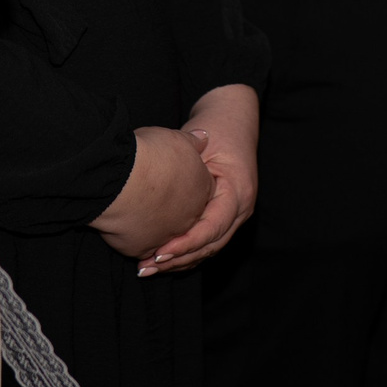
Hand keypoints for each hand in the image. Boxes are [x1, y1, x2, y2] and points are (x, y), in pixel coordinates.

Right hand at [91, 125, 215, 258]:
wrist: (123, 179)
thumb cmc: (151, 155)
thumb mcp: (177, 138)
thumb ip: (192, 142)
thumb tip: (203, 138)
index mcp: (202, 190)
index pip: (199, 189)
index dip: (184, 181)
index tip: (168, 174)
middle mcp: (190, 218)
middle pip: (182, 215)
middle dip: (169, 207)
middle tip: (152, 194)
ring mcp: (168, 236)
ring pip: (162, 234)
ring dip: (151, 225)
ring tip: (134, 209)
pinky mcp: (143, 248)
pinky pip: (140, 245)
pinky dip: (133, 236)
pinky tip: (123, 223)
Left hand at [140, 84, 259, 275]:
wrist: (233, 118)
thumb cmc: (218, 126)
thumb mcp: (203, 142)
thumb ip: (187, 166)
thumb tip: (161, 188)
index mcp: (238, 193)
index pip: (213, 228)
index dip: (186, 243)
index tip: (160, 251)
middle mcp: (240, 210)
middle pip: (210, 246)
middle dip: (178, 259)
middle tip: (146, 267)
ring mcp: (233, 215)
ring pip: (207, 249)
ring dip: (178, 261)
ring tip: (146, 268)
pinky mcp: (221, 216)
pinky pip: (204, 242)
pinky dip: (183, 253)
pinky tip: (159, 261)